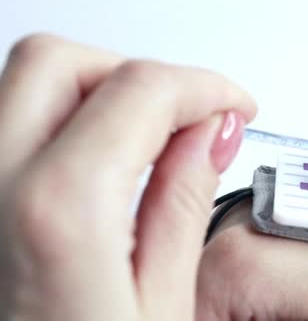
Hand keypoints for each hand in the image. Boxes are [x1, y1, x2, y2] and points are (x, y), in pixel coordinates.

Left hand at [0, 34, 255, 319]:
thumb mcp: (163, 310)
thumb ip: (183, 202)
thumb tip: (212, 132)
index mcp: (56, 219)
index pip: (136, 90)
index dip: (201, 85)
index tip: (231, 104)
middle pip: (57, 65)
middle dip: (137, 76)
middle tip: (187, 115)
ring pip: (21, 87)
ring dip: (96, 94)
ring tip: (150, 140)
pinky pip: (6, 132)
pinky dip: (61, 125)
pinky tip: (103, 165)